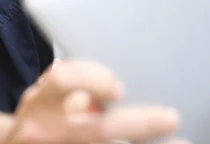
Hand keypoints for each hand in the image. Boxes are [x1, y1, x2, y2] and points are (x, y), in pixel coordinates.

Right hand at [5, 59, 186, 143]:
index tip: (120, 88)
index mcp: (40, 102)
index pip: (63, 81)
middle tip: (171, 117)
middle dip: (139, 123)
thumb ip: (78, 85)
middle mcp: (45, 131)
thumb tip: (124, 78)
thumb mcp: (46, 95)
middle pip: (97, 129)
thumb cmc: (39, 117)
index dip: (92, 80)